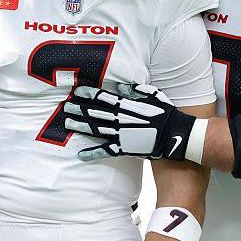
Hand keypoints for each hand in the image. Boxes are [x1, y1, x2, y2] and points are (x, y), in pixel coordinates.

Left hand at [64, 83, 195, 161]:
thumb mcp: (152, 94)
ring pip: (95, 129)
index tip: (76, 91)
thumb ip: (135, 89)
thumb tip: (120, 85)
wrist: (174, 135)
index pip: (102, 97)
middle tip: (66, 107)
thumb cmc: (165, 112)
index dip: (88, 94)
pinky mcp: (124, 148)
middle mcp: (120, 118)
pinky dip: (93, 153)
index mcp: (126, 105)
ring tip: (67, 124)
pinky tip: (81, 155)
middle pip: (94, 112)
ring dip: (80, 126)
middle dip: (79, 109)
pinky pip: (105, 151)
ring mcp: (120, 134)